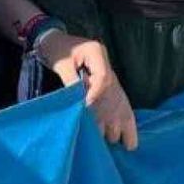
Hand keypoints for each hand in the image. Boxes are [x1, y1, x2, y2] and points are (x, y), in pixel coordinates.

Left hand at [39, 33, 137, 150]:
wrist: (54, 41)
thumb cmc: (56, 50)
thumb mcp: (61, 64)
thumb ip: (71, 83)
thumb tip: (80, 105)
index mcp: (97, 53)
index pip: (104, 78)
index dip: (96, 95)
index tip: (86, 108)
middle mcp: (106, 65)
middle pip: (115, 93)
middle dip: (110, 114)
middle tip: (102, 132)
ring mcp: (108, 76)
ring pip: (121, 101)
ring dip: (118, 121)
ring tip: (120, 142)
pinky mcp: (105, 86)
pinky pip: (119, 104)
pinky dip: (123, 121)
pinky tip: (129, 140)